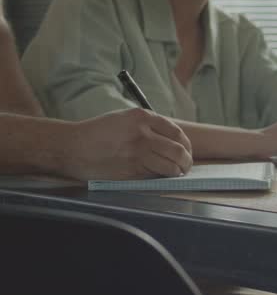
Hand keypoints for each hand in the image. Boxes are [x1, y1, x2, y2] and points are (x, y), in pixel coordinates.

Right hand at [64, 108, 192, 179]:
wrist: (72, 146)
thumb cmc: (98, 133)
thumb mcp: (124, 119)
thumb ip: (148, 126)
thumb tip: (172, 140)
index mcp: (142, 117)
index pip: (177, 132)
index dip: (186, 145)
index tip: (186, 151)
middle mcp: (143, 133)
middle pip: (179, 150)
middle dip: (186, 161)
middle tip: (185, 166)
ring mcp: (137, 153)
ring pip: (170, 166)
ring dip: (177, 172)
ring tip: (176, 173)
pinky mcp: (130, 170)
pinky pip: (154, 175)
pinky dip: (160, 177)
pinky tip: (158, 176)